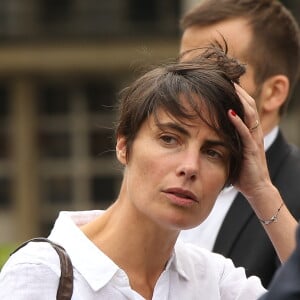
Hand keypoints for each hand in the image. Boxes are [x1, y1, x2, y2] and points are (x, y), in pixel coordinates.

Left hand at [228, 84, 271, 201]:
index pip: (244, 107)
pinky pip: (246, 133)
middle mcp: (253, 132)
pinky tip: (230, 112)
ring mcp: (253, 140)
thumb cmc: (241, 170)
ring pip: (249, 114)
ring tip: (230, 87)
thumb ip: (221, 142)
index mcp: (248, 131)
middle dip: (238, 91)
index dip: (236, 94)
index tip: (223, 83)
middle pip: (248, 105)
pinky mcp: (252, 150)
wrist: (255, 188)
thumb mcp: (230, 152)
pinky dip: (238, 122)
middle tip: (226, 77)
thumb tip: (203, 137)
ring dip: (240, 100)